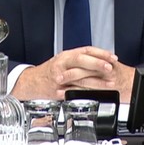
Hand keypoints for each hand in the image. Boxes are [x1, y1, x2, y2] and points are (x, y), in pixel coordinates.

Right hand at [10, 46, 134, 101]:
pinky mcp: (57, 91)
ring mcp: (59, 77)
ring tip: (108, 84)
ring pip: (79, 78)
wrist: (31, 82)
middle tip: (110, 68)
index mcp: (66, 55)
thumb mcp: (63, 60)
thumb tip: (101, 61)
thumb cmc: (50, 71)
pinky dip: (85, 93)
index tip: (112, 57)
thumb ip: (79, 60)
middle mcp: (62, 64)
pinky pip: (74, 92)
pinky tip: (95, 94)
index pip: (85, 50)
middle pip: (81, 60)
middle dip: (97, 64)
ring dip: (96, 82)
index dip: (100, 53)